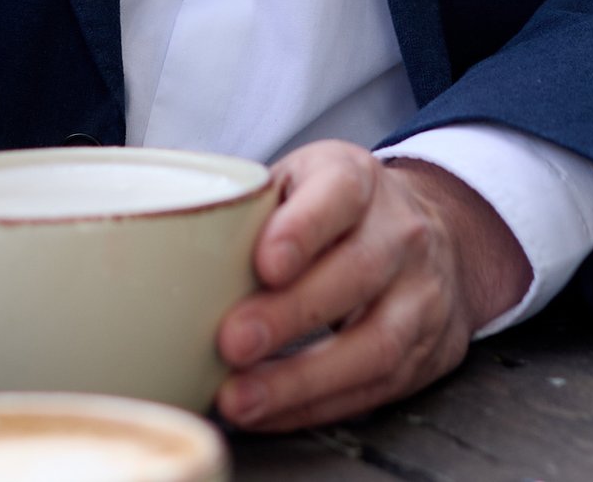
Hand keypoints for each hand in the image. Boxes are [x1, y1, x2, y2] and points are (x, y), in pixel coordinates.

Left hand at [215, 144, 529, 430]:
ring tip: (241, 397)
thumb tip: (165, 256)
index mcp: (359, 180)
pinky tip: (270, 411)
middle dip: (293, 313)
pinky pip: (376, 387)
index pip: (341, 192)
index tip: (266, 263)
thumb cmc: (334, 213)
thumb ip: (251, 211)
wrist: (422, 234)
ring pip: (376, 341)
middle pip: (358, 270)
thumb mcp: (299, 185)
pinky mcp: (427, 349)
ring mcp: (421, 292)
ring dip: (303, 379)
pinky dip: (316, 406)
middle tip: (231, 341)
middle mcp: (401, 231)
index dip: (305, 227)